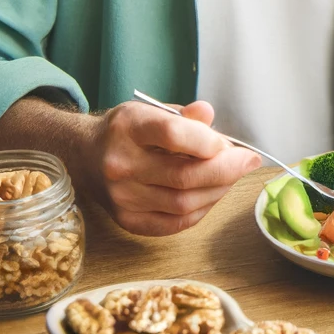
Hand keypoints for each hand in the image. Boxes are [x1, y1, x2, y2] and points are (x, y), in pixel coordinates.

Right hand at [83, 100, 261, 235]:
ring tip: (232, 176)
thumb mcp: (152, 109)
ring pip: (184, 203)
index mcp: (129, 128)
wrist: (84, 154)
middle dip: (226, 170)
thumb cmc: (129, 130)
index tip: (229, 144)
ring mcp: (122, 197)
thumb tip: (209, 114)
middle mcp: (121, 164)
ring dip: (218, 190)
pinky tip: (212, 194)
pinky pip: (175, 223)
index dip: (208, 142)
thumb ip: (185, 115)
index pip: (173, 135)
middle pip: (184, 176)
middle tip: (249, 161)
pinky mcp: (127, 220)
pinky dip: (201, 210)